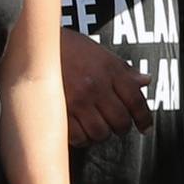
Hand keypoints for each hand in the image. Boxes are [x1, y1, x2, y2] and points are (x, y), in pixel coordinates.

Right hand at [59, 29, 152, 146]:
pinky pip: (78, 138)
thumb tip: (145, 81)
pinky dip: (82, 138)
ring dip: (102, 134)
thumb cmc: (72, 48)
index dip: (144, 118)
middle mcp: (96, 86)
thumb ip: (124, 70)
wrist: (38, 45)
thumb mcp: (102, 54)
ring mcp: (77, 100)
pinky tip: (81, 129)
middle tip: (116, 125)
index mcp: (110, 71)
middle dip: (122, 127)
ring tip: (97, 126)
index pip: (136, 100)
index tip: (145, 127)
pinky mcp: (59, 112)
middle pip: (120, 121)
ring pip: (100, 133)